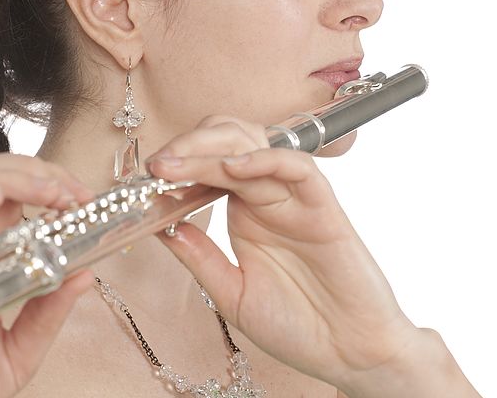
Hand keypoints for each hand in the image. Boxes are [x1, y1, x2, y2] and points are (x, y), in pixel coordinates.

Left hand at [145, 116, 459, 396]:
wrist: (351, 354)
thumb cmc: (297, 327)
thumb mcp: (231, 294)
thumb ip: (199, 257)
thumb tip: (159, 226)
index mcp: (244, 213)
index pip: (206, 165)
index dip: (175, 163)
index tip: (145, 176)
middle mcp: (266, 197)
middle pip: (226, 142)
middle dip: (188, 145)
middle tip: (157, 164)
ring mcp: (294, 199)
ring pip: (255, 145)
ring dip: (212, 147)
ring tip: (178, 162)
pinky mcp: (323, 207)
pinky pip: (297, 167)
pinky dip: (265, 159)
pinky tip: (232, 168)